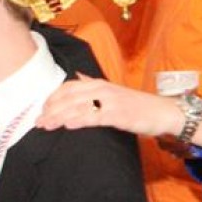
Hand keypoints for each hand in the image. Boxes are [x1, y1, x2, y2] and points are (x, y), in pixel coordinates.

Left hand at [37, 74, 179, 138]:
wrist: (163, 112)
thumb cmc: (137, 105)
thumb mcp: (113, 91)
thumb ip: (93, 85)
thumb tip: (77, 76)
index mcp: (99, 84)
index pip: (68, 87)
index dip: (52, 98)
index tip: (42, 110)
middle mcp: (102, 89)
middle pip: (69, 97)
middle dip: (51, 110)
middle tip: (37, 122)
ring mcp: (110, 101)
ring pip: (78, 107)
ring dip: (59, 117)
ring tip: (46, 125)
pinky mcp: (118, 115)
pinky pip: (95, 117)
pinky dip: (79, 120)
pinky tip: (68, 125)